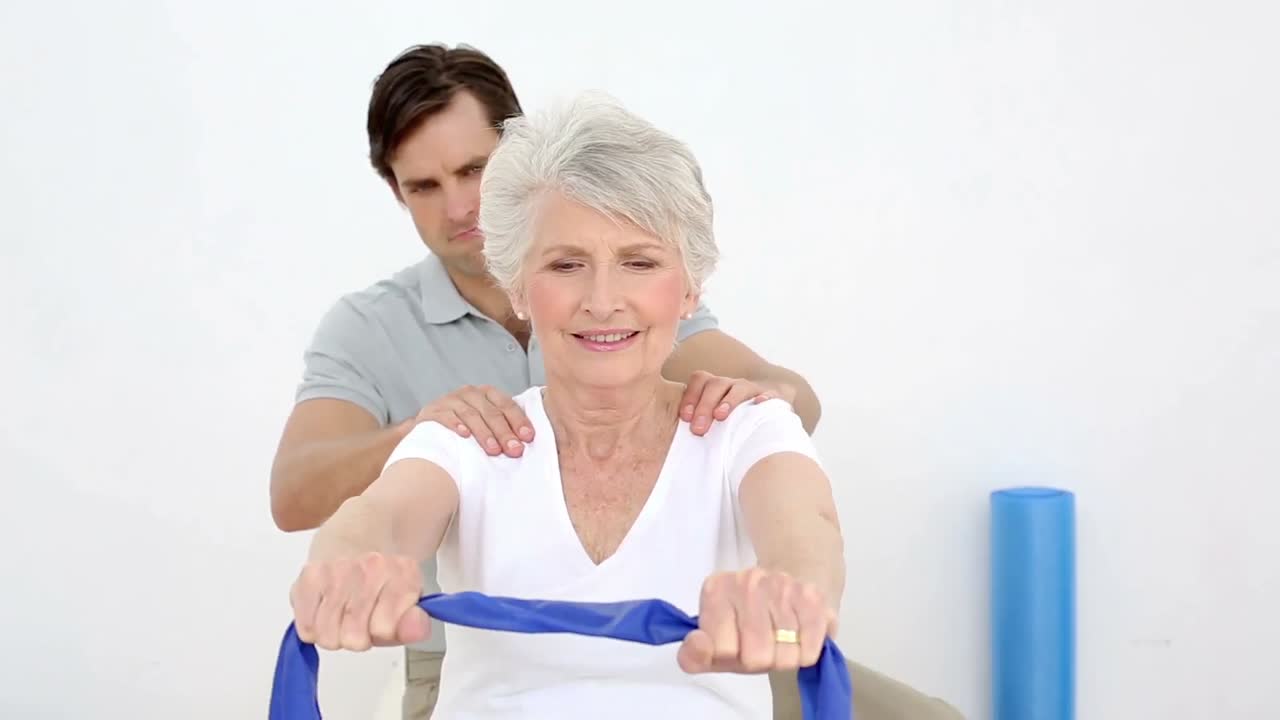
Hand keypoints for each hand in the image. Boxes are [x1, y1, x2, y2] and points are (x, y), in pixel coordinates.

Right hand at [290, 551, 430, 650]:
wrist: (359, 532)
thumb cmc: (384, 577)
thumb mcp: (410, 600)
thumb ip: (416, 624)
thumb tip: (416, 630)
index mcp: (402, 575)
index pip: (386, 629)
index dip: (382, 634)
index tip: (383, 620)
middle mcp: (370, 569)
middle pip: (354, 638)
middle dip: (357, 638)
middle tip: (361, 619)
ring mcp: (337, 571)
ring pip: (328, 635)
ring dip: (334, 633)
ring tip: (342, 614)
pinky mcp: (309, 576)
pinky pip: (306, 626)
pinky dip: (313, 626)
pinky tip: (325, 610)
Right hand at [415, 384, 533, 456]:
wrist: (429, 431)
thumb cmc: (465, 429)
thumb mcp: (486, 422)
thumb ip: (504, 427)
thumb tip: (527, 443)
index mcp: (487, 393)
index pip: (507, 405)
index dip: (518, 421)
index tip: (527, 438)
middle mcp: (469, 393)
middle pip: (491, 412)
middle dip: (504, 432)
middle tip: (514, 450)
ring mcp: (450, 400)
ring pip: (471, 414)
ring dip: (484, 433)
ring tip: (494, 450)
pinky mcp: (433, 411)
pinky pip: (446, 416)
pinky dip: (456, 424)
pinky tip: (464, 435)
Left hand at [677, 568, 836, 673]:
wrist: (785, 588)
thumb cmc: (744, 625)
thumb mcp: (712, 643)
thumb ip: (694, 654)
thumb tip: (698, 645)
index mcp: (716, 589)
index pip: (722, 649)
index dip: (731, 658)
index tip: (735, 647)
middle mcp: (747, 580)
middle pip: (757, 656)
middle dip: (760, 662)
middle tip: (761, 648)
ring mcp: (780, 584)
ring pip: (786, 655)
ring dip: (784, 658)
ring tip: (780, 642)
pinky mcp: (811, 595)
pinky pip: (809, 648)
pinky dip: (806, 653)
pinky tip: (798, 639)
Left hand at [679, 371, 795, 434]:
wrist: (767, 418)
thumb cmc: (731, 424)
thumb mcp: (711, 421)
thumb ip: (696, 424)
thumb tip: (670, 445)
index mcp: (715, 388)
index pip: (699, 380)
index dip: (690, 396)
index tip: (685, 418)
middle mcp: (732, 386)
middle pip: (716, 384)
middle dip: (705, 405)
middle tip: (699, 429)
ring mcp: (752, 391)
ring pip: (739, 388)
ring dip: (728, 401)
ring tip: (721, 416)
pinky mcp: (773, 400)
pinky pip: (770, 395)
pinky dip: (764, 399)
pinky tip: (760, 405)